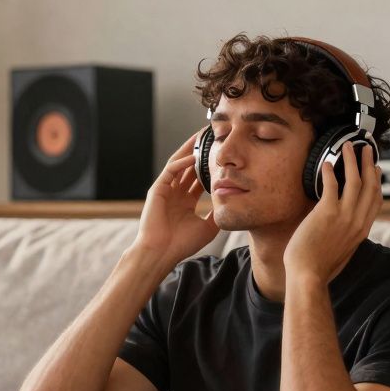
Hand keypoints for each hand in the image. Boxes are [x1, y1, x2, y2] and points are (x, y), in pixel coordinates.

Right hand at [130, 127, 219, 266]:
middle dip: (200, 153)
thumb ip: (217, 213)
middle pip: (189, 168)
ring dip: (189, 150)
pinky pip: (171, 170)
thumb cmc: (181, 244)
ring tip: (201, 137)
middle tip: (213, 139)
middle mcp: (175, 194)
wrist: (162, 253)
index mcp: (185, 203)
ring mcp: (166, 190)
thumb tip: (231, 202)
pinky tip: (194, 156)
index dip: (209, 168)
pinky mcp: (157, 189)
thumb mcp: (208, 227)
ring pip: (179, 164)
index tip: (222, 158)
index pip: (199, 179)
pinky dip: (182, 162)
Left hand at [283, 141, 382, 284]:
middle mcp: (357, 221)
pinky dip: (330, 172)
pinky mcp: (327, 213)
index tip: (376, 169)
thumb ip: (346, 236)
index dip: (377, 182)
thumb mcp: (342, 250)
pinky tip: (326, 163)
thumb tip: (342, 229)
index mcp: (362, 230)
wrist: (308, 275)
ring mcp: (344, 216)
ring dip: (352, 160)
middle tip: (365, 149)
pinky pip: (332, 185)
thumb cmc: (319, 267)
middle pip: (369, 185)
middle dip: (368, 164)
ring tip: (348, 147)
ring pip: (354, 180)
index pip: (376, 200)